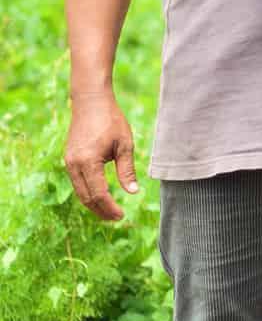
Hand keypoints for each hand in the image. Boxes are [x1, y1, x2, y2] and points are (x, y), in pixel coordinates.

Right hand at [63, 91, 138, 221]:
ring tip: (109, 212)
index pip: (98, 194)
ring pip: (80, 192)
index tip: (121, 216)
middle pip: (86, 197)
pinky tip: (100, 196)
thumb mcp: (125, 144)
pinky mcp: (69, 159)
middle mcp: (74, 165)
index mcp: (88, 162)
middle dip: (101, 211)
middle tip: (116, 218)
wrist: (90, 102)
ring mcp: (69, 162)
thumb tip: (132, 193)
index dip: (110, 207)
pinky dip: (88, 192)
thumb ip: (127, 170)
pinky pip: (78, 182)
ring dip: (94, 204)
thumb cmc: (111, 120)